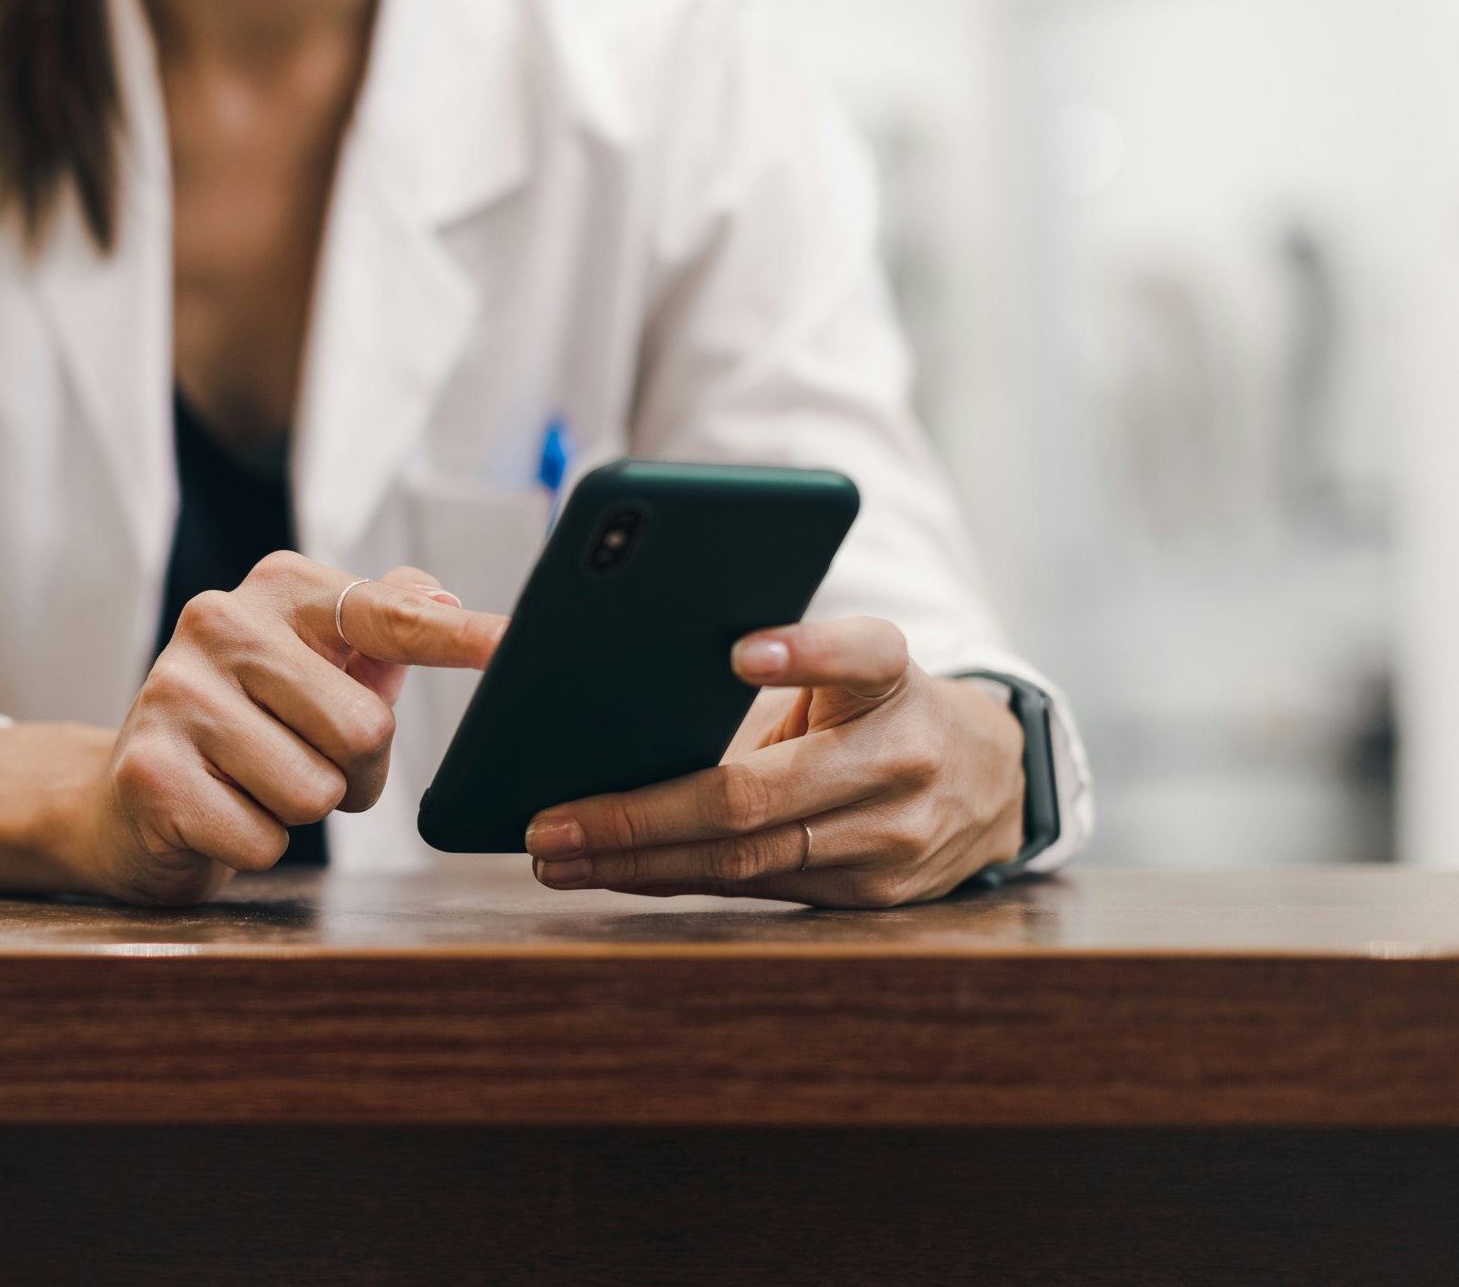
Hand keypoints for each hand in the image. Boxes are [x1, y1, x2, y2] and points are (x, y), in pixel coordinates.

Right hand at [89, 553, 506, 904]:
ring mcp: (175, 693)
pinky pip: (264, 839)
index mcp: (278, 587)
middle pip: (365, 729)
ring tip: (254, 783)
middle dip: (356, 773)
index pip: (390, 615)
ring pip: (317, 791)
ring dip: (301, 810)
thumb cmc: (249, 725)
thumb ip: (381, 624)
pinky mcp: (150, 771)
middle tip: (305, 760)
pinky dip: (256, 844)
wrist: (127, 798)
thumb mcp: (314, 664)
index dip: (461, 637)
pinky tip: (217, 812)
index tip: (516, 645)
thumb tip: (440, 597)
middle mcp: (219, 620)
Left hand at [522, 618, 1024, 907]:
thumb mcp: (846, 665)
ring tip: (557, 855)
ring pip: (746, 860)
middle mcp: (903, 758)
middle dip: (640, 817)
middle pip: (757, 796)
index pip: (861, 654)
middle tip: (551, 819)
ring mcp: (895, 839)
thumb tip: (601, 661)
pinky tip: (609, 875)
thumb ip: (769, 659)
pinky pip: (756, 891)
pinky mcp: (877, 896)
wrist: (994, 778)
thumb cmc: (877, 707)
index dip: (804, 651)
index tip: (741, 651)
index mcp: (891, 677)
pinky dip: (673, 882)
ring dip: (638, 864)